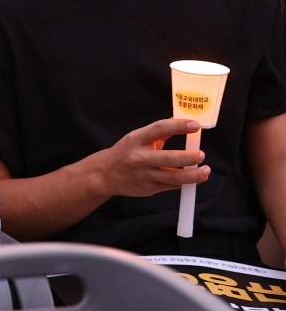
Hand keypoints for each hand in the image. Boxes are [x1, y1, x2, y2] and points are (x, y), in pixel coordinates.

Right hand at [95, 118, 209, 198]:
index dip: (179, 126)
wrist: (105, 174)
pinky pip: (171, 186)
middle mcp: (139, 157)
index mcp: (136, 139)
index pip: (159, 129)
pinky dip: (183, 182)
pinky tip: (192, 179)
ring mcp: (144, 175)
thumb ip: (159, 132)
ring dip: (193, 175)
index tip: (195, 125)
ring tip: (205, 171)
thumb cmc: (125, 152)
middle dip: (189, 157)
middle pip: (169, 157)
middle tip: (201, 154)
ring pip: (174, 177)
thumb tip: (182, 122)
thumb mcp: (137, 138)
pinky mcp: (149, 189)